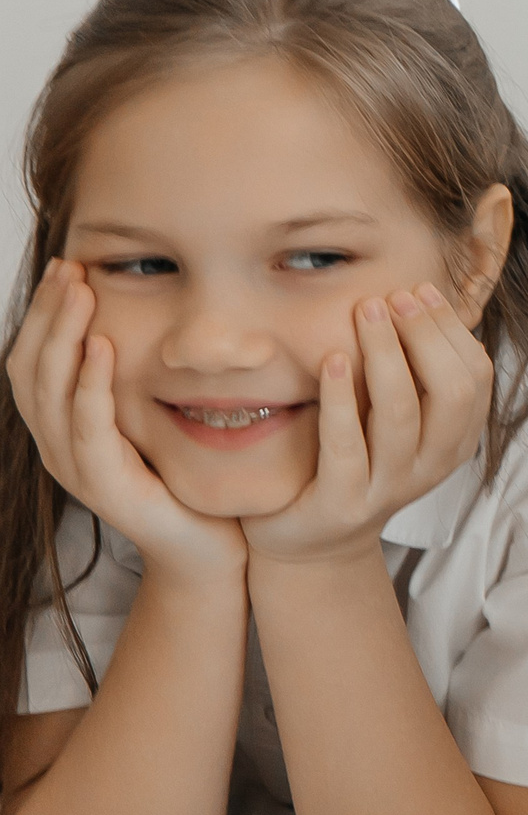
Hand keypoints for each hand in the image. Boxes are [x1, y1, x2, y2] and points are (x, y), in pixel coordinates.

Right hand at [5, 259, 244, 578]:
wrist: (209, 548)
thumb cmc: (184, 479)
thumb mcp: (152, 418)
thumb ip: (136, 376)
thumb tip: (143, 314)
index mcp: (63, 427)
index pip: (33, 359)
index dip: (43, 313)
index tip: (66, 266)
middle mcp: (58, 446)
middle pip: (31, 368)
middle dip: (47, 314)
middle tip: (69, 268)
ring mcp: (76, 468)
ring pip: (50, 392)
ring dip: (63, 336)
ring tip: (81, 293)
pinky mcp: (105, 486)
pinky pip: (89, 428)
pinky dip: (91, 384)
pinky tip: (102, 347)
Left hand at [240, 286, 493, 567]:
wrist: (310, 541)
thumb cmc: (349, 461)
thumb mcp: (392, 418)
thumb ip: (411, 375)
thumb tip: (417, 298)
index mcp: (454, 443)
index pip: (476, 378)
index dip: (451, 330)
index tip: (419, 291)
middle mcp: (431, 466)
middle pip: (452, 393)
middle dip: (425, 336)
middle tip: (392, 297)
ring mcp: (389, 488)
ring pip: (402, 414)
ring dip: (386, 354)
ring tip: (365, 312)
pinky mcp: (343, 503)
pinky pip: (346, 445)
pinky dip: (341, 397)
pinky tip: (332, 360)